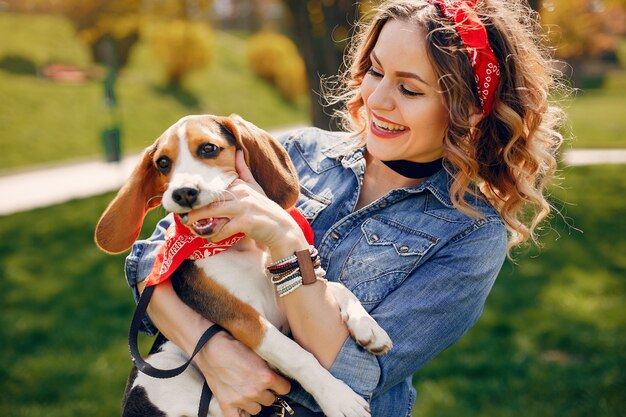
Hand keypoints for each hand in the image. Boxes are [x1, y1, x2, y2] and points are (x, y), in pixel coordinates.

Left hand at [187, 151, 308, 258]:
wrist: (281, 229)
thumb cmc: (265, 209)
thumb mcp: (255, 187)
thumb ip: (244, 171)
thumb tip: (237, 151)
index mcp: (240, 185)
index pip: (214, 189)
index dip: (200, 196)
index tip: (188, 202)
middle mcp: (241, 193)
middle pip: (210, 200)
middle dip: (194, 209)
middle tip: (183, 217)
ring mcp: (243, 207)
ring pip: (213, 212)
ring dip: (200, 222)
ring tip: (191, 226)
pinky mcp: (246, 221)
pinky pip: (224, 228)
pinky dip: (216, 235)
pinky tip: (213, 238)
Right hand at [196, 331, 290, 415]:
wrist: (211, 347)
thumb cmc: (234, 346)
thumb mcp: (258, 354)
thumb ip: (269, 368)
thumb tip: (278, 375)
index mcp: (266, 377)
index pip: (285, 389)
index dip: (281, 385)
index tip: (277, 382)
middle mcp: (255, 391)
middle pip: (271, 400)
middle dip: (266, 392)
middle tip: (258, 384)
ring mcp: (241, 400)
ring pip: (257, 409)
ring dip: (254, 402)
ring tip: (247, 390)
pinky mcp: (227, 404)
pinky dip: (241, 413)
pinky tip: (241, 406)